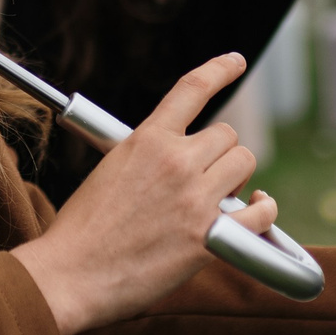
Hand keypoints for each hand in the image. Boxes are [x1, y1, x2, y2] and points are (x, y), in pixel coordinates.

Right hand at [12, 53, 272, 334]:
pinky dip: (263, 210)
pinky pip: (260, 213)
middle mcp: (176, 162)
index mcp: (147, 140)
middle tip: (205, 175)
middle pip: (227, 136)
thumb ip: (146, 156)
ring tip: (219, 195)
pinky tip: (255, 209)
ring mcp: (195, 199)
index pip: (193, 89)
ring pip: (244, 164)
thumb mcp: (109, 171)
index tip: (234, 61)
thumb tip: (175, 158)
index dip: (220, 69)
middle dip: (220, 153)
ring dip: (236, 178)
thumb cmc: (83, 229)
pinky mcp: (211, 238)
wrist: (72, 273)